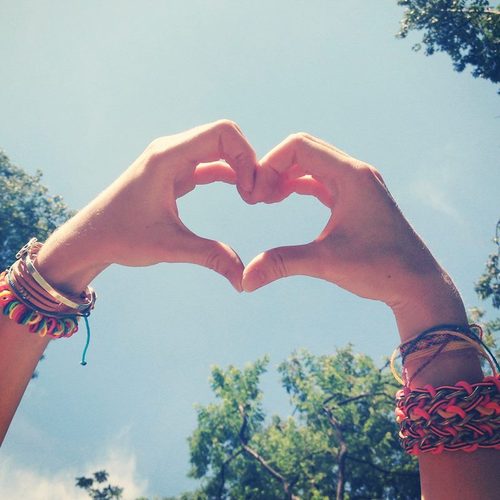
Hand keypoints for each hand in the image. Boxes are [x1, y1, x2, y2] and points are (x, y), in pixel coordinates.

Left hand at [36, 120, 256, 292]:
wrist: (91, 238)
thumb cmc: (121, 237)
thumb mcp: (169, 247)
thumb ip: (210, 257)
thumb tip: (244, 281)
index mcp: (167, 157)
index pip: (221, 133)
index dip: (246, 157)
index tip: (250, 191)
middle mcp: (170, 150)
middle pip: (224, 137)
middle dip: (248, 162)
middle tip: (256, 196)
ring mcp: (172, 159)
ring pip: (219, 149)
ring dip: (240, 167)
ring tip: (251, 196)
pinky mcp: (174, 171)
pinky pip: (210, 163)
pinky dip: (229, 173)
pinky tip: (241, 192)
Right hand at [243, 133, 460, 324]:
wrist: (417, 283)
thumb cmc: (381, 269)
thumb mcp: (326, 263)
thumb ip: (283, 263)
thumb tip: (245, 280)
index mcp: (351, 176)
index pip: (299, 146)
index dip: (270, 164)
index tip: (256, 194)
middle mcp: (356, 172)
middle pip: (304, 149)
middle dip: (275, 168)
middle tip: (257, 196)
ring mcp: (357, 183)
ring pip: (312, 164)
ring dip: (286, 175)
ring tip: (266, 198)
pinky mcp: (356, 197)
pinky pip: (322, 179)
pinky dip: (299, 184)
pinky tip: (283, 197)